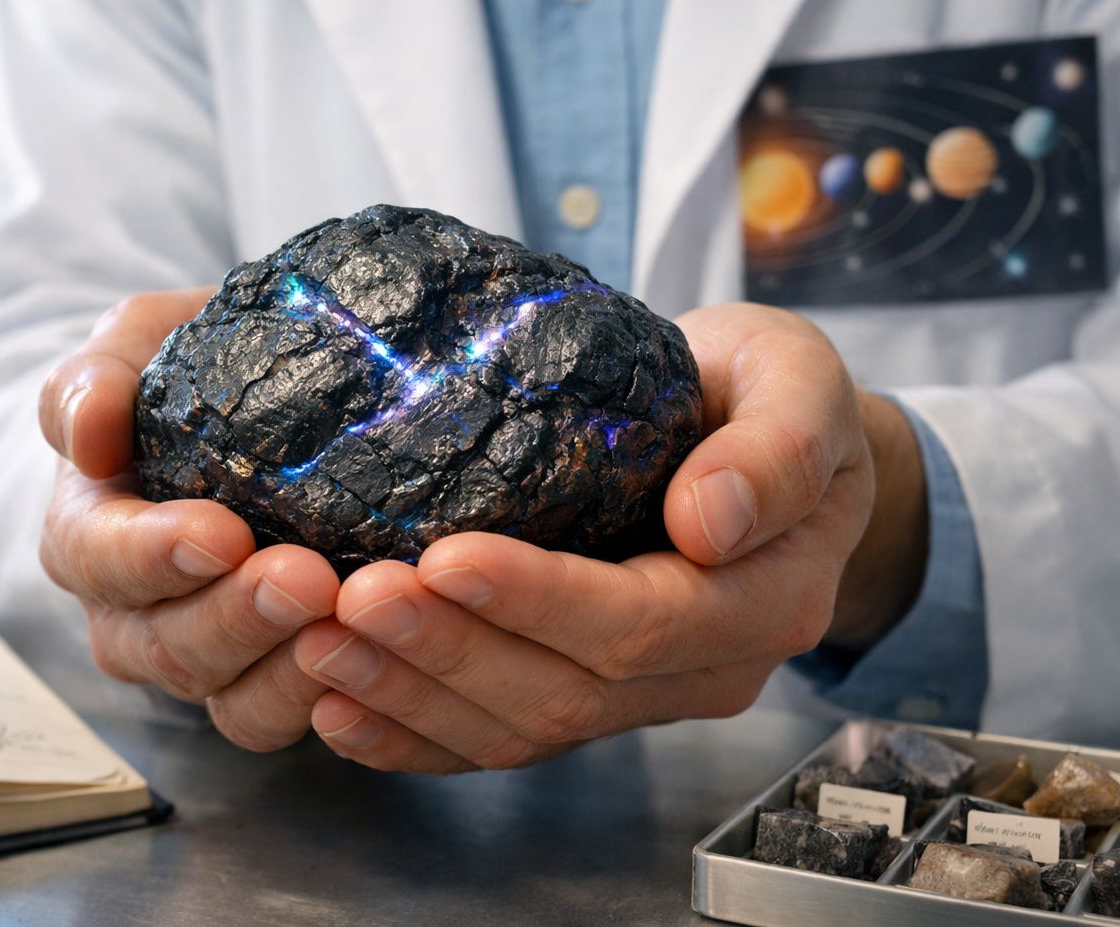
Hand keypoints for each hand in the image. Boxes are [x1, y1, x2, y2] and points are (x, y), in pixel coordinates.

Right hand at [38, 288, 338, 750]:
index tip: (220, 534)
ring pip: (226, 698)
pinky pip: (284, 717)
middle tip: (308, 580)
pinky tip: (375, 664)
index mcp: (88, 532)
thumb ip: (96, 380)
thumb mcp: (136, 344)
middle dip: (236, 618)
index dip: (152, 555)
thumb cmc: (192, 372)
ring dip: (287, 671)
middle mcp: (131, 613)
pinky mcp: (266, 682)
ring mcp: (201, 658)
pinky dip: (327, 701)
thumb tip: (87, 436)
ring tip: (347, 623)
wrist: (266, 405)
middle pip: (164, 645)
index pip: (96, 556)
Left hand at [292, 302, 925, 771]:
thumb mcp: (798, 381)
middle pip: (565, 693)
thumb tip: (712, 520)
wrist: (757, 435)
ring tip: (321, 646)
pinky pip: (496, 738)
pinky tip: (339, 710)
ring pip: (520, 729)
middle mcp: (703, 667)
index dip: (539, 601)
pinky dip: (412, 734)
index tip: (444, 556)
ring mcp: (641, 694)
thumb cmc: (771, 394)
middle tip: (352, 601)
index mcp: (765, 599)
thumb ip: (778, 448)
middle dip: (448, 652)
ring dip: (412, 696)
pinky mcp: (585, 695)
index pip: (641, 623)